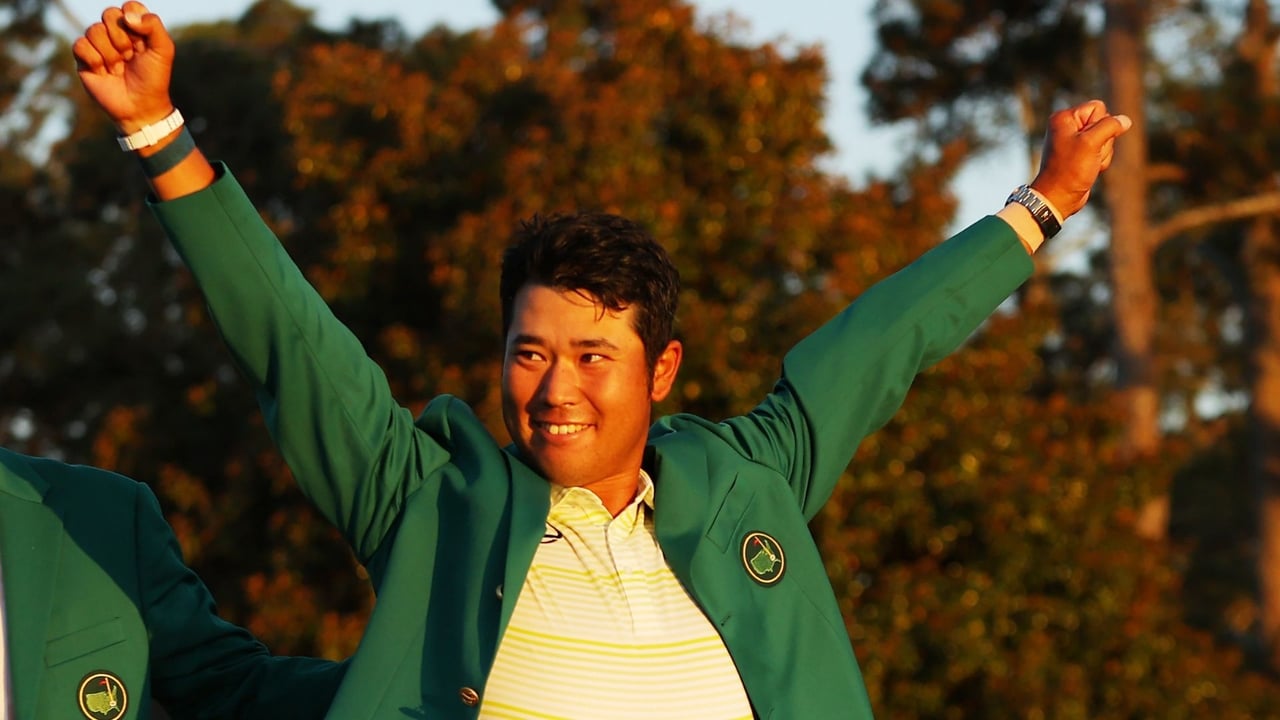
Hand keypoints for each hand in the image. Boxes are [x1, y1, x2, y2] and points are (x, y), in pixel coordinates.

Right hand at [73, 2, 174, 132]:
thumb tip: (127, 16)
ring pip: (94, 30)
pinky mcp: (84, 58)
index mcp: (134, 27)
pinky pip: (80, 44)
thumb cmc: (154, 78)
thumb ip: (153, 25)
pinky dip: (95, 60)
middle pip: (109, 14)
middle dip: (122, 39)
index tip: (143, 42)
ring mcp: (98, 44)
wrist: (141, 106)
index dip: (135, 23)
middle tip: (130, 56)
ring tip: (119, 68)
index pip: (129, 6)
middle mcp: (114, 32)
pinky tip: (104, 72)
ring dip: (111, 54)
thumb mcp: (163, 50)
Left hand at [1030, 99, 1132, 218]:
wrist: (1058, 198)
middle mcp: (1068, 127)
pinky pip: (1103, 151)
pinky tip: (1090, 170)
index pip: (1098, 107)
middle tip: (1088, 156)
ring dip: (1103, 154)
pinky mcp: (1081, 154)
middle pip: (1105, 123)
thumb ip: (1110, 126)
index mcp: (1064, 118)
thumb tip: (1125, 120)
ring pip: (1107, 139)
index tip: (1087, 140)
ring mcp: (1075, 141)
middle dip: (1104, 141)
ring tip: (1088, 164)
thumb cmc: (1070, 170)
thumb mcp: (1092, 143)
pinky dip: (1101, 161)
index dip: (1101, 123)